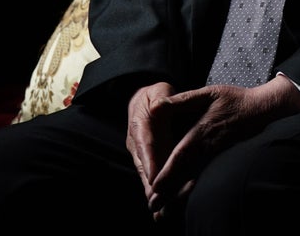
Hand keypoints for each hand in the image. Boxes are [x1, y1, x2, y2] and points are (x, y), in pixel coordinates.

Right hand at [124, 81, 178, 212]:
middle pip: (143, 165)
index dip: (149, 160)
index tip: (154, 176)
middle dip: (151, 184)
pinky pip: (151, 176)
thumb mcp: (160, 90)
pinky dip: (156, 191)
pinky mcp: (146, 160)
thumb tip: (158, 106)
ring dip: (153, 191)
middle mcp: (136, 142)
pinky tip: (163, 207)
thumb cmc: (157, 94)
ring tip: (161, 209)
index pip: (145, 143)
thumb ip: (161, 96)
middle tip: (159, 200)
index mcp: (140, 123)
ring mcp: (140, 153)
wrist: (147, 99)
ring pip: (146, 175)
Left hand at [142, 76, 299, 220]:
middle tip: (154, 205)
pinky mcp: (222, 158)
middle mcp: (209, 146)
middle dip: (169, 189)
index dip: (169, 170)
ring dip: (179, 193)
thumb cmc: (235, 100)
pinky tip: (183, 197)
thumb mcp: (209, 93)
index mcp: (202, 130)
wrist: (263, 110)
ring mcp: (217, 155)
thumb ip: (183, 99)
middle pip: (186, 172)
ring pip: (195, 177)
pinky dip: (192, 188)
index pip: (182, 153)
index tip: (155, 185)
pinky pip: (205, 176)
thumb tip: (157, 106)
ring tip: (163, 209)